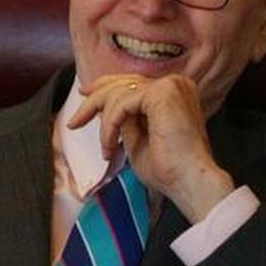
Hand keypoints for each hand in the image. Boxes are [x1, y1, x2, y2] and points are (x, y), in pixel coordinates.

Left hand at [67, 74, 234, 222]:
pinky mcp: (162, 93)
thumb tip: (105, 109)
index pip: (133, 83)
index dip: (105, 88)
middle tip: (74, 121)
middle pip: (123, 83)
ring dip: (105, 124)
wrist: (190, 183)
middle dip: (94, 101)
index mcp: (173, 92)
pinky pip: (122, 103)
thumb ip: (125, 121)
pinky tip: (110, 147)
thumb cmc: (170, 170)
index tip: (83, 99)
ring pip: (119, 93)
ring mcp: (170, 85)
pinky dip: (110, 126)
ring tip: (107, 150)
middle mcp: (174, 83)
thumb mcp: (138, 141)